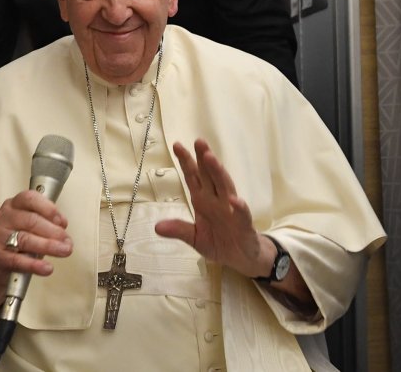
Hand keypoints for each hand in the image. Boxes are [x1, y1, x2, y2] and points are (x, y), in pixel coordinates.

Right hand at [0, 189, 71, 330]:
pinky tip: (47, 268)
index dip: (48, 208)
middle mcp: (2, 218)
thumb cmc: (19, 243)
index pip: (28, 198)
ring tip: (64, 252)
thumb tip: (66, 230)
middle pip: (30, 221)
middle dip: (53, 232)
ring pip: (24, 239)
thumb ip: (44, 222)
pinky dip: (34, 264)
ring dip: (48, 246)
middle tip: (68, 243)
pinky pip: (16, 260)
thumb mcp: (29, 227)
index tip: (63, 221)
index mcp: (12, 205)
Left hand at [154, 139, 266, 277]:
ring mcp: (231, 210)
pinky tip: (234, 200)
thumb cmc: (219, 242)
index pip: (194, 177)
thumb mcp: (194, 238)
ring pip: (225, 187)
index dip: (186, 162)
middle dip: (204, 159)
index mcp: (204, 201)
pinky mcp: (244, 224)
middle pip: (210, 176)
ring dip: (219, 173)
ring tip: (211, 159)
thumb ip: (179, 230)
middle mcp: (217, 200)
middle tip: (199, 142)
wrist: (241, 258)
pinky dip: (239, 206)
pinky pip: (242, 214)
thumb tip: (157, 227)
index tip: (178, 145)